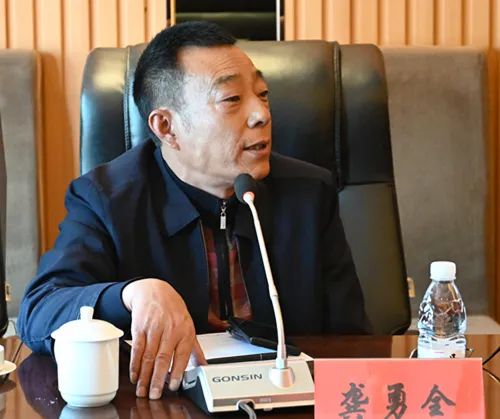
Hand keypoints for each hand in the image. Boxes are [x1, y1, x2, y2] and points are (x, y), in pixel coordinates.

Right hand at [122, 278, 206, 398]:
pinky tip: (135, 374)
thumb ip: (194, 348)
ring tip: (143, 390)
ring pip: (148, 356)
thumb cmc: (173, 309)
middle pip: (163, 358)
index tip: (172, 386)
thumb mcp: (188, 325)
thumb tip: (203, 366)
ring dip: (144, 376)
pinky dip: (135, 364)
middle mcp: (170, 329)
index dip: (176, 372)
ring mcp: (154, 328)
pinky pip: (137, 349)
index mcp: (185, 330)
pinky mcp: (140, 327)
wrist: (154, 290)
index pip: (182, 355)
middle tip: (154, 394)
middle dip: (157, 379)